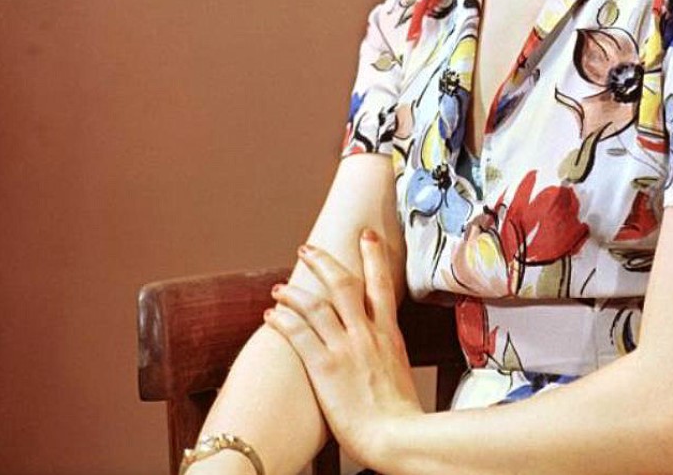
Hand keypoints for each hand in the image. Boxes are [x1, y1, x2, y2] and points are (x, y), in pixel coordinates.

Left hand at [264, 230, 422, 467]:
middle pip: (345, 283)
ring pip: (317, 305)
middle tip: (308, 248)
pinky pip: (299, 335)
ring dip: (295, 292)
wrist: (399, 436)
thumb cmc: (401, 416)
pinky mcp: (326, 367)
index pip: (380, 284)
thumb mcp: (401, 374)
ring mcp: (347, 348)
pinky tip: (270, 315)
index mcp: (389, 335)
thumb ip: (388, 357)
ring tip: (279, 286)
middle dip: (325, 262)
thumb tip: (383, 356)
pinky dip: (283, 320)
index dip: (373, 256)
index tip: (366, 237)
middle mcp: (368, 334)